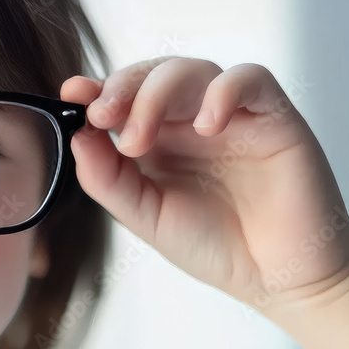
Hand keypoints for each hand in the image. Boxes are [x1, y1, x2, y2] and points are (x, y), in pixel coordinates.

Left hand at [60, 57, 348, 323]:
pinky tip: (205, 125)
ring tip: (141, 138)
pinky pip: (249, 78)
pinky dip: (222, 92)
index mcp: (155, 139)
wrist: (276, 279)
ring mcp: (230, 115)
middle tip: (101, 116)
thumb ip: (107, 178)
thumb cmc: (213, 245)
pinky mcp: (271, 116)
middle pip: (151, 75)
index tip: (72, 94)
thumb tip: (76, 136)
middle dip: (121, 89)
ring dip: (157, 94)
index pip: (122, 97)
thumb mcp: (145, 215)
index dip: (96, 89)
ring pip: (191, 70)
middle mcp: (189, 121)